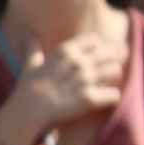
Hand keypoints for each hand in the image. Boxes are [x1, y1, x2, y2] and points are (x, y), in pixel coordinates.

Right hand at [10, 33, 125, 133]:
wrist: (28, 111)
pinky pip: (114, 94)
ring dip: (113, 76)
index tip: (94, 54)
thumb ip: (34, 49)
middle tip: (106, 68)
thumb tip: (30, 34)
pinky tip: (107, 98)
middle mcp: (78, 63)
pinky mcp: (90, 98)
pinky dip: (112, 96)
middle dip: (109, 60)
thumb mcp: (30, 64)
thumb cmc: (28, 87)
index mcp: (65, 51)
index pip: (94, 40)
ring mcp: (85, 80)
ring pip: (115, 70)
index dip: (96, 47)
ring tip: (108, 81)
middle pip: (109, 53)